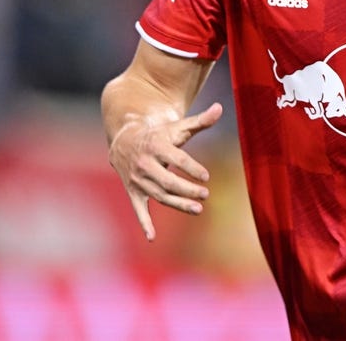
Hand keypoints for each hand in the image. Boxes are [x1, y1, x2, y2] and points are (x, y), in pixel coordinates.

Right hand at [108, 102, 223, 240]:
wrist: (125, 140)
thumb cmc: (159, 135)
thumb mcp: (177, 127)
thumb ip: (199, 121)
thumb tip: (220, 107)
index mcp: (156, 145)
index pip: (176, 158)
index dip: (192, 167)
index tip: (206, 176)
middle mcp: (145, 163)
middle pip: (168, 180)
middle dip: (186, 189)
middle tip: (205, 194)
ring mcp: (138, 179)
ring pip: (159, 195)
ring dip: (178, 204)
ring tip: (198, 209)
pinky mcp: (133, 191)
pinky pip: (138, 209)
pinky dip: (144, 223)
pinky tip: (152, 238)